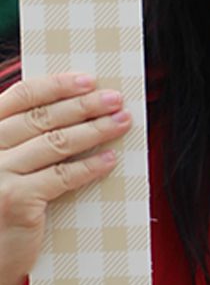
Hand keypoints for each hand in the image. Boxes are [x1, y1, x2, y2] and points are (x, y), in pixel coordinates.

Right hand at [0, 74, 130, 284]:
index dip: (56, 85)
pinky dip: (90, 166)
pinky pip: (62, 176)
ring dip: (95, 130)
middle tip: (116, 99)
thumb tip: (81, 103)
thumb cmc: (3, 204)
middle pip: (43, 117)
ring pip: (57, 142)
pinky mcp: (14, 201)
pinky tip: (110, 158)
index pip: (21, 96)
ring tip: (122, 122)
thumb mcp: (6, 163)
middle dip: (85, 105)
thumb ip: (27, 136)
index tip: (89, 80)